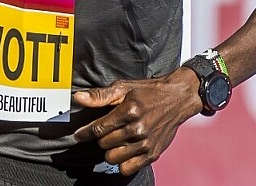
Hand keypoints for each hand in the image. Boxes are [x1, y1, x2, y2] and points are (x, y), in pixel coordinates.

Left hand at [72, 69, 203, 175]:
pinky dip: (122, 162)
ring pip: (113, 157)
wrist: (177, 98)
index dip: (84, 133)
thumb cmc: (148, 92)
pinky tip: (124, 151)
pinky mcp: (153, 154)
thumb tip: (78, 98)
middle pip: (104, 144)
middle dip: (102, 137)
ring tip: (116, 140)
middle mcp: (138, 129)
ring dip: (110, 150)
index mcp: (129, 111)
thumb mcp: (123, 87)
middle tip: (108, 130)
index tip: (78, 135)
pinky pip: (127, 169)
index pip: (98, 128)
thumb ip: (100, 95)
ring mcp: (146, 143)